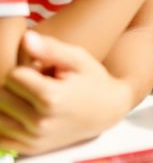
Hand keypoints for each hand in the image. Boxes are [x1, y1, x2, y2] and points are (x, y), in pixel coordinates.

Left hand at [0, 31, 131, 154]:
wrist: (108, 110)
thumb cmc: (93, 80)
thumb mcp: (79, 59)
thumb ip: (51, 48)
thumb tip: (26, 38)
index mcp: (52, 97)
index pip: (14, 76)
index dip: (25, 69)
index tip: (42, 70)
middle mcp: (41, 121)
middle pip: (2, 96)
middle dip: (14, 86)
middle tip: (36, 83)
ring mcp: (35, 137)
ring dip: (9, 103)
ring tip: (31, 97)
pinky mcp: (31, 148)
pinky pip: (1, 135)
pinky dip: (6, 121)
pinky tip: (23, 112)